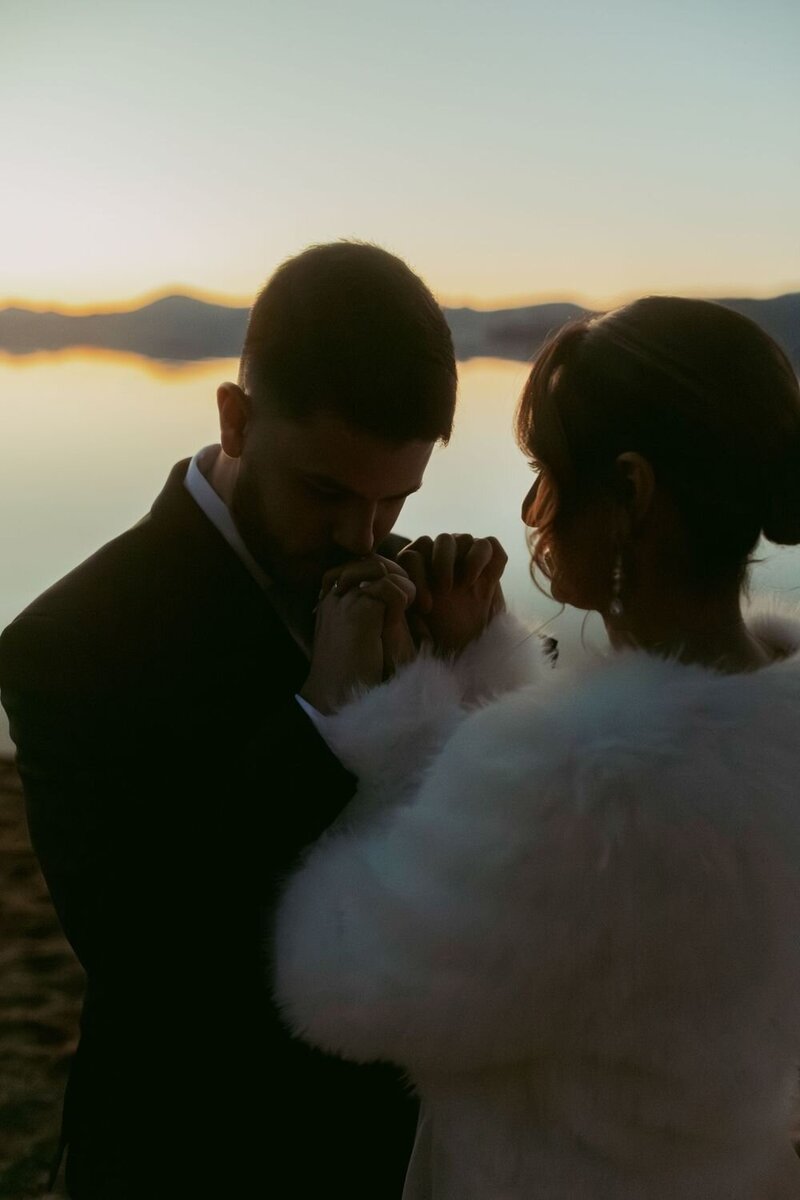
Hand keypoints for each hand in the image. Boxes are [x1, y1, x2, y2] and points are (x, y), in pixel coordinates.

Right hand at [300, 556, 415, 713]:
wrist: (340, 698)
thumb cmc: (357, 671)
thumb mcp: (365, 632)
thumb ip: (376, 608)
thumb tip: (402, 586)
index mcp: (332, 598)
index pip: (363, 565)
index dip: (388, 573)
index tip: (406, 597)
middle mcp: (334, 594)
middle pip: (372, 561)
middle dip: (398, 573)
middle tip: (416, 598)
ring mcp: (344, 601)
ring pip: (381, 569)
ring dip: (405, 584)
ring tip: (417, 605)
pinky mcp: (358, 611)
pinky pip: (389, 587)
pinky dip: (406, 597)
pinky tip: (414, 613)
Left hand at [398, 534, 506, 654]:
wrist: (465, 648)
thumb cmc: (436, 637)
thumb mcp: (411, 628)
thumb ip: (399, 608)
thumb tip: (393, 592)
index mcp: (415, 567)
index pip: (413, 555)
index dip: (418, 577)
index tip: (427, 607)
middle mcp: (440, 555)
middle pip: (442, 540)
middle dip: (443, 564)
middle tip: (446, 591)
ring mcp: (465, 555)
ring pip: (466, 538)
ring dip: (468, 562)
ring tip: (467, 587)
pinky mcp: (490, 561)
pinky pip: (490, 545)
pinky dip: (489, 562)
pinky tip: (483, 588)